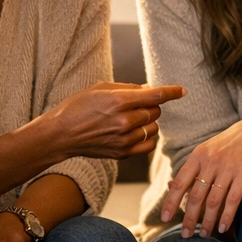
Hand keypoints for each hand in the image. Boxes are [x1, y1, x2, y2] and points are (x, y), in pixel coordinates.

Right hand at [42, 82, 183, 160]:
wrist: (60, 135)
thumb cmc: (77, 107)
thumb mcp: (100, 88)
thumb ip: (128, 88)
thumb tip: (148, 90)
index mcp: (118, 101)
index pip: (155, 96)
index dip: (171, 92)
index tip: (182, 90)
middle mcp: (123, 121)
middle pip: (155, 112)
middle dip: (151, 106)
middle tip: (136, 105)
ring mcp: (123, 140)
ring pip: (153, 128)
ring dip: (148, 122)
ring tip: (131, 119)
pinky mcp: (122, 153)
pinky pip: (148, 145)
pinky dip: (147, 137)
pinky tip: (136, 132)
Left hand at [160, 113, 241, 237]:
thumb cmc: (233, 143)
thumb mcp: (209, 150)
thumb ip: (192, 169)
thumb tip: (171, 187)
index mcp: (199, 155)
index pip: (180, 182)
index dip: (171, 202)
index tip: (164, 219)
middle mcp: (212, 161)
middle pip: (196, 196)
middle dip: (189, 218)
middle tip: (185, 235)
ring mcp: (229, 167)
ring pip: (214, 201)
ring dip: (207, 221)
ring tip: (204, 235)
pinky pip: (233, 199)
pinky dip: (227, 216)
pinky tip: (223, 227)